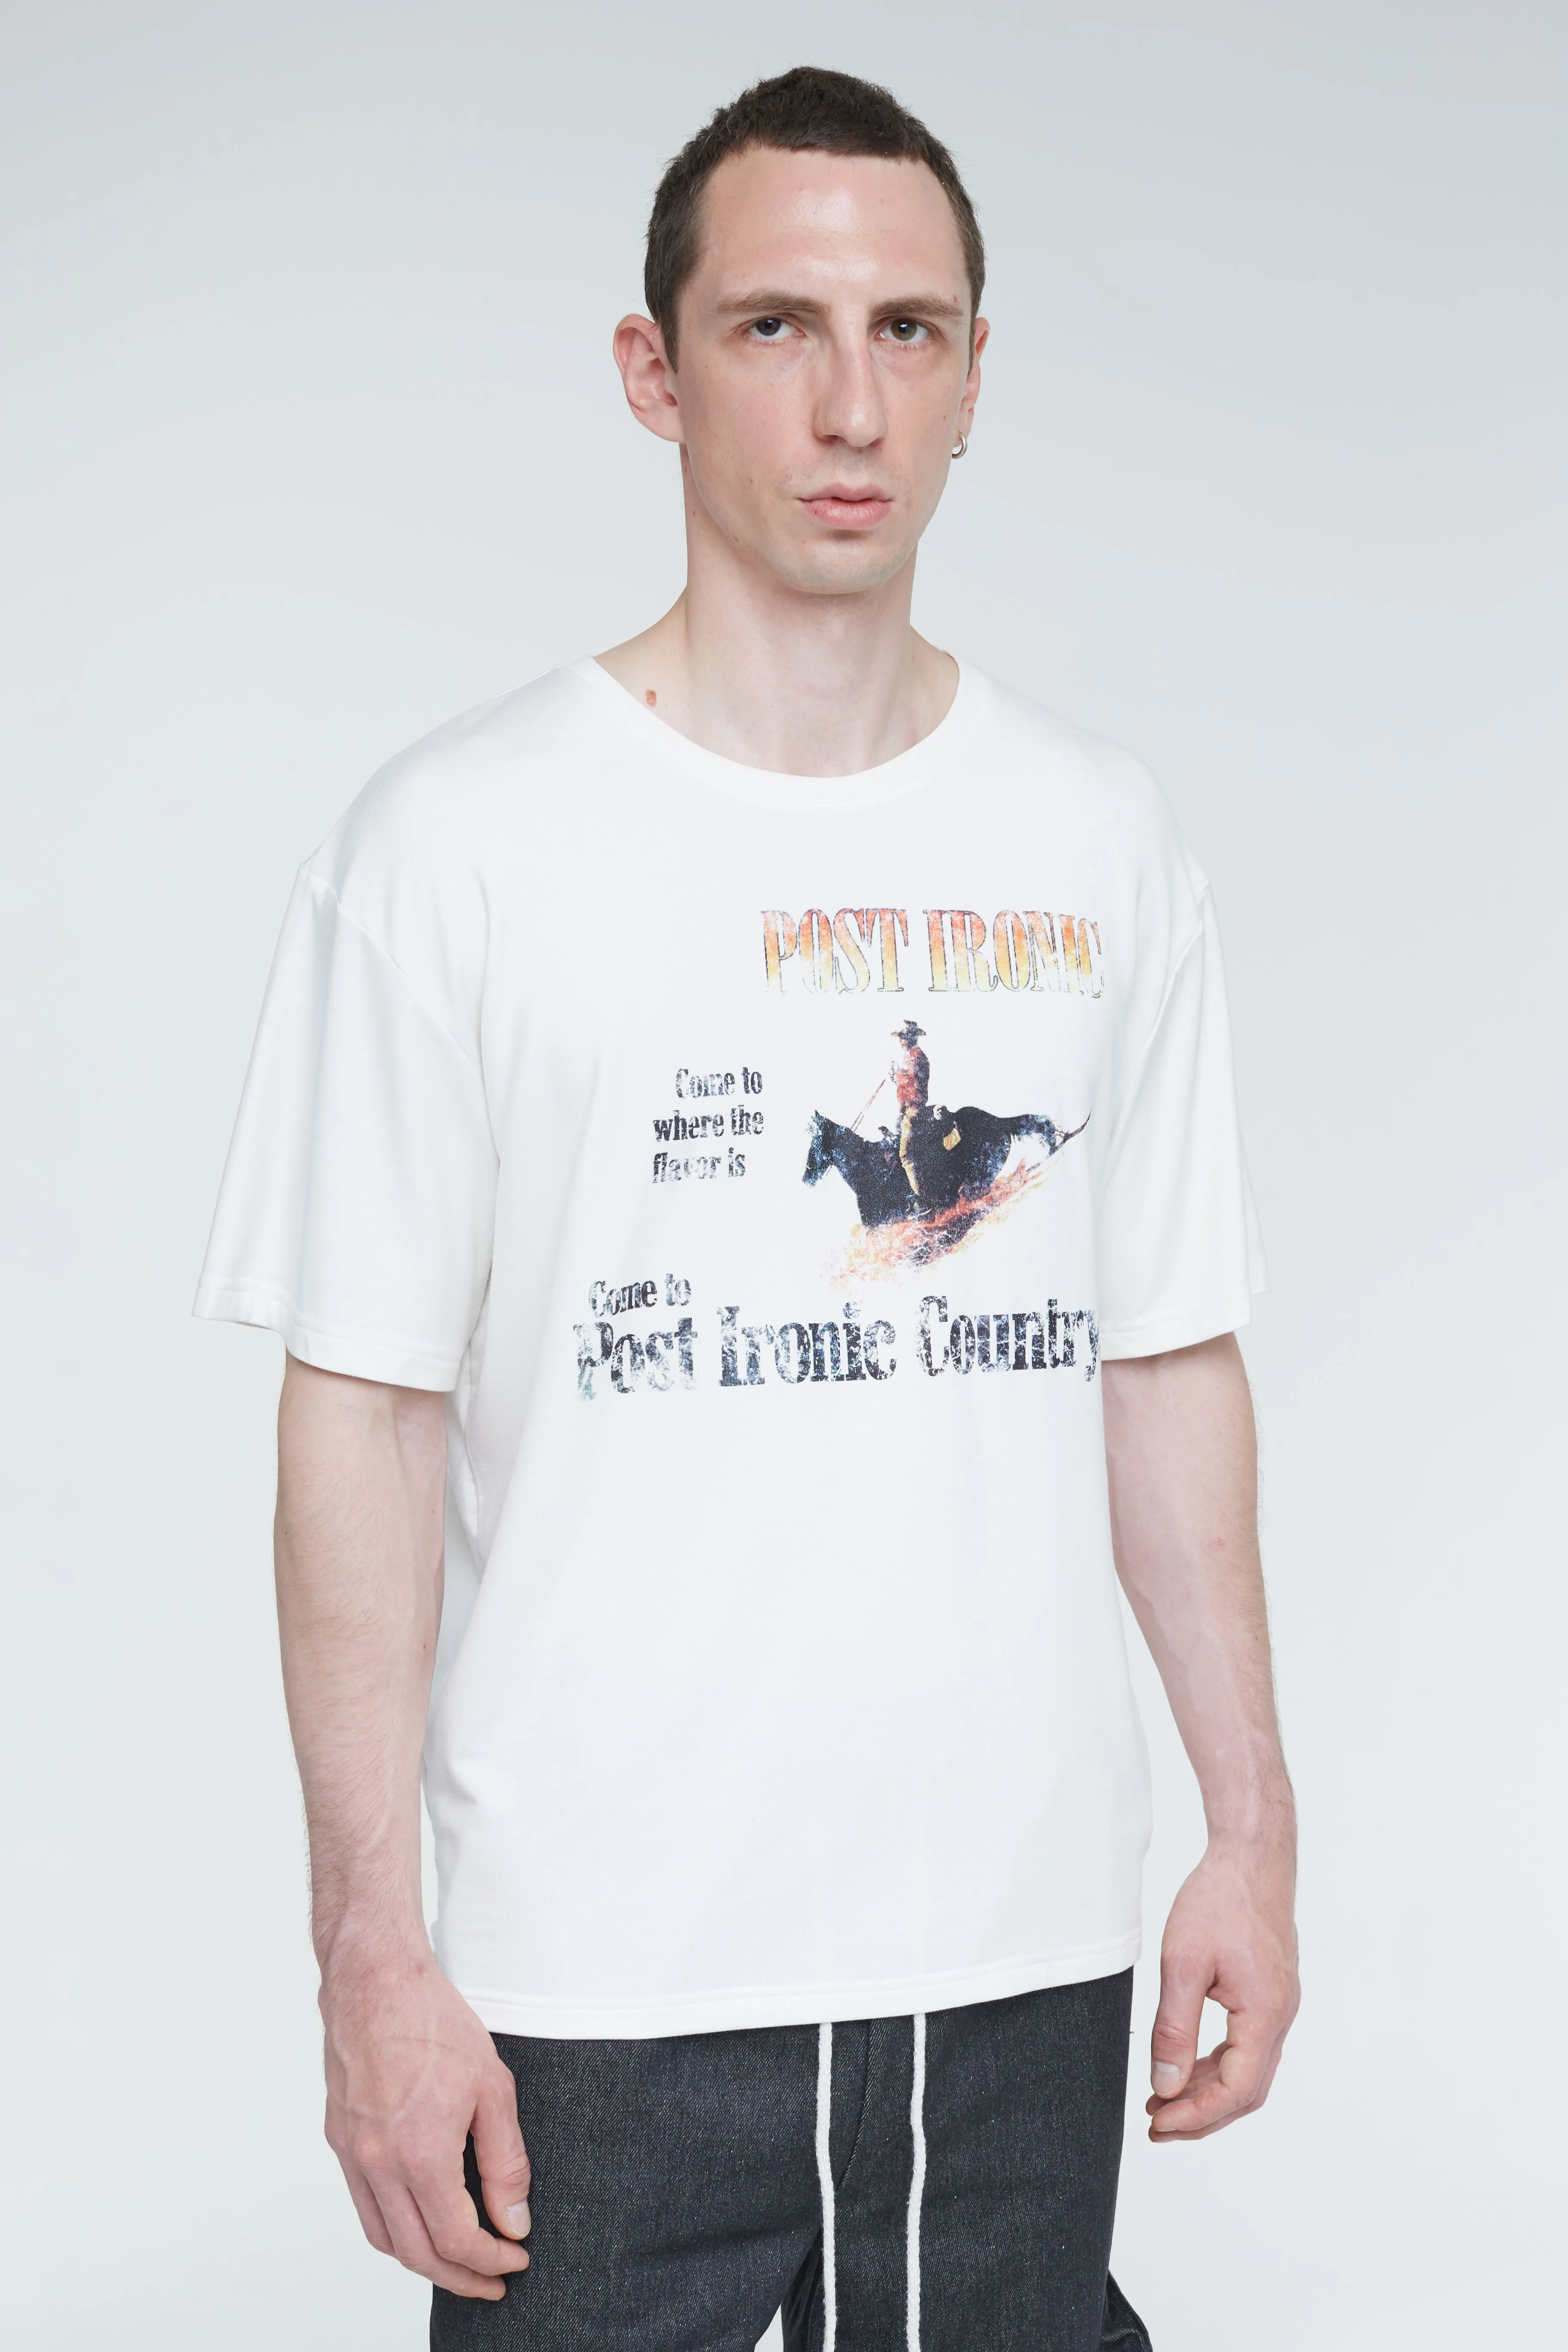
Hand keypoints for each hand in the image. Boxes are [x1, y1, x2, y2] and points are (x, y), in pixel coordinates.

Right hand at [320, 1941, 531, 2298]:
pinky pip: (364, 2203)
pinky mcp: (339, 2139)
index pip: (456, 2240)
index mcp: (419, 2154)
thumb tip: (515, 2220)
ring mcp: (352, 2154)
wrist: (375, 1980)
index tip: (517, 2259)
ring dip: (423, 2259)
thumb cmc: (434, 2023)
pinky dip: (394, 2226)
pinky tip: (421, 2215)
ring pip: (384, 2237)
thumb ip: (506, 2162)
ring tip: (460, 2260)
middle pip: (417, 2253)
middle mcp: (378, 2164)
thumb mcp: (492, 2088)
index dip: (490, 2260)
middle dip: (459, 2278)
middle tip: (493, 2280)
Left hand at [1146, 1834, 1298, 2140]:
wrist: (1251, 1856)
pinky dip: (1218, 2064)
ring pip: (1248, 2071)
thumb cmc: (1220, 1899)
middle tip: (1157, 2125)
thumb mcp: (1183, 1963)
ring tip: (1164, 2102)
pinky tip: (1187, 2066)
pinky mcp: (1269, 1993)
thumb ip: (1174, 2029)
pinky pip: (1247, 2046)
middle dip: (1202, 2115)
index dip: (1196, 2116)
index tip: (1157, 2123)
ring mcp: (1279, 2006)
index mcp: (1265, 2014)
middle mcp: (1280, 2017)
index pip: (1235, 2090)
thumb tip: (1166, 2086)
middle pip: (1247, 2091)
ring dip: (1209, 2092)